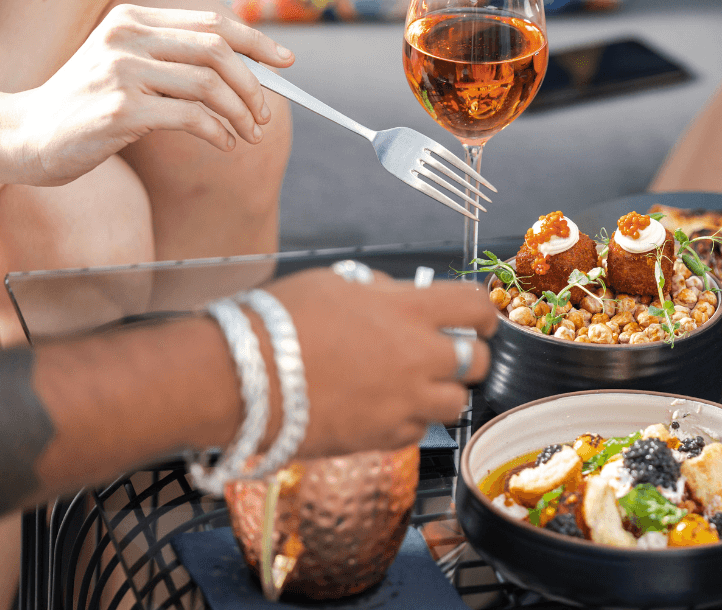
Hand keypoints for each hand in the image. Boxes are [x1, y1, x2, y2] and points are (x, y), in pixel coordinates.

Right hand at [3, 4, 293, 185]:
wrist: (27, 135)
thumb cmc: (88, 107)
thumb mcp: (128, 70)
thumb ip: (174, 62)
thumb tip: (247, 72)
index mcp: (132, 22)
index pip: (210, 22)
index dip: (256, 40)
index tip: (287, 61)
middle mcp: (126, 39)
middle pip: (217, 50)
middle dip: (253, 85)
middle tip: (265, 114)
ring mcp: (122, 72)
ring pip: (209, 84)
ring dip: (241, 113)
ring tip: (250, 135)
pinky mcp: (121, 109)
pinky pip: (192, 118)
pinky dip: (219, 132)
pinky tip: (224, 144)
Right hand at [263, 268, 496, 457]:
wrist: (239, 379)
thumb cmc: (277, 322)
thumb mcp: (335, 283)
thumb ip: (380, 291)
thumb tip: (400, 295)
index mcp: (409, 310)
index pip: (476, 307)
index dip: (483, 313)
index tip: (477, 319)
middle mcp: (418, 357)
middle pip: (480, 362)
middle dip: (469, 356)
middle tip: (446, 353)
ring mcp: (404, 401)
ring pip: (456, 403)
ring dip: (442, 392)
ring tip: (412, 383)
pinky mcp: (384, 437)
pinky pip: (418, 430)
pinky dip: (409, 420)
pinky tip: (381, 405)